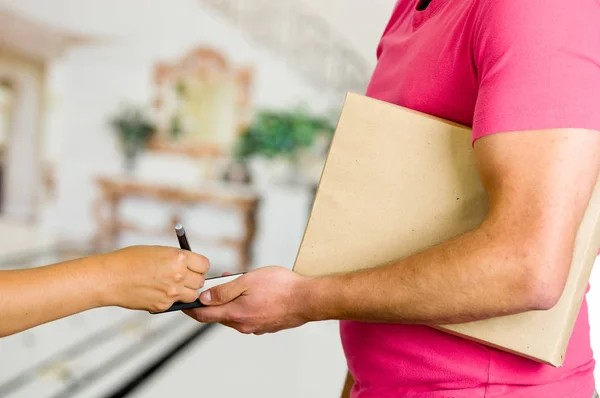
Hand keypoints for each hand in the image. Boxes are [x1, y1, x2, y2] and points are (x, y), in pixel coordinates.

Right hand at [100, 245, 209, 312]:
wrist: (110, 278)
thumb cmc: (129, 261)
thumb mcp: (158, 251)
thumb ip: (176, 258)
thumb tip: (189, 264)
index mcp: (179, 258)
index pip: (204, 265)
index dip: (199, 266)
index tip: (195, 266)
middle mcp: (179, 275)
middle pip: (200, 281)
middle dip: (194, 279)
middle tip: (184, 277)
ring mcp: (172, 292)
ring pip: (192, 295)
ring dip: (186, 291)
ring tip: (172, 286)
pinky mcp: (164, 305)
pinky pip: (176, 303)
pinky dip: (171, 299)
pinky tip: (157, 292)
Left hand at [183, 266, 309, 333]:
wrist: (308, 299)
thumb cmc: (281, 287)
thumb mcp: (247, 281)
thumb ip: (223, 290)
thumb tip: (204, 298)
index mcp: (236, 314)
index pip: (204, 315)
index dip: (191, 310)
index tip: (182, 305)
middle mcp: (244, 325)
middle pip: (220, 315)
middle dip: (214, 301)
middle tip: (215, 284)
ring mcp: (256, 327)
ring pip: (235, 315)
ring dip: (231, 302)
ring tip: (238, 283)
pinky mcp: (267, 325)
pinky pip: (249, 316)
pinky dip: (245, 306)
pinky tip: (253, 293)